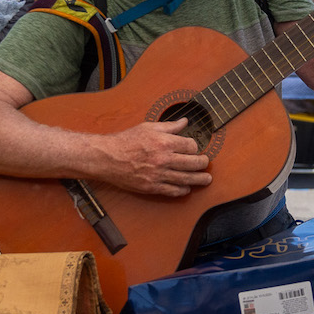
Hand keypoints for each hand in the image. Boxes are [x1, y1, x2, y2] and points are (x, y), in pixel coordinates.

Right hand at [96, 118, 211, 195]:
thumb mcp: (148, 127)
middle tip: (205, 164)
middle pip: (193, 163)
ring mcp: (158, 175)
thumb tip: (185, 122)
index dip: (195, 147)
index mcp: (164, 142)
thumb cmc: (126, 141)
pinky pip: (173, 191)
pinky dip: (182, 190)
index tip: (193, 148)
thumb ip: (170, 126)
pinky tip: (186, 188)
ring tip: (206, 180)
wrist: (107, 158)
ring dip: (199, 180)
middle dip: (203, 164)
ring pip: (186, 179)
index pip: (191, 146)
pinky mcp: (152, 187)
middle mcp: (163, 159)